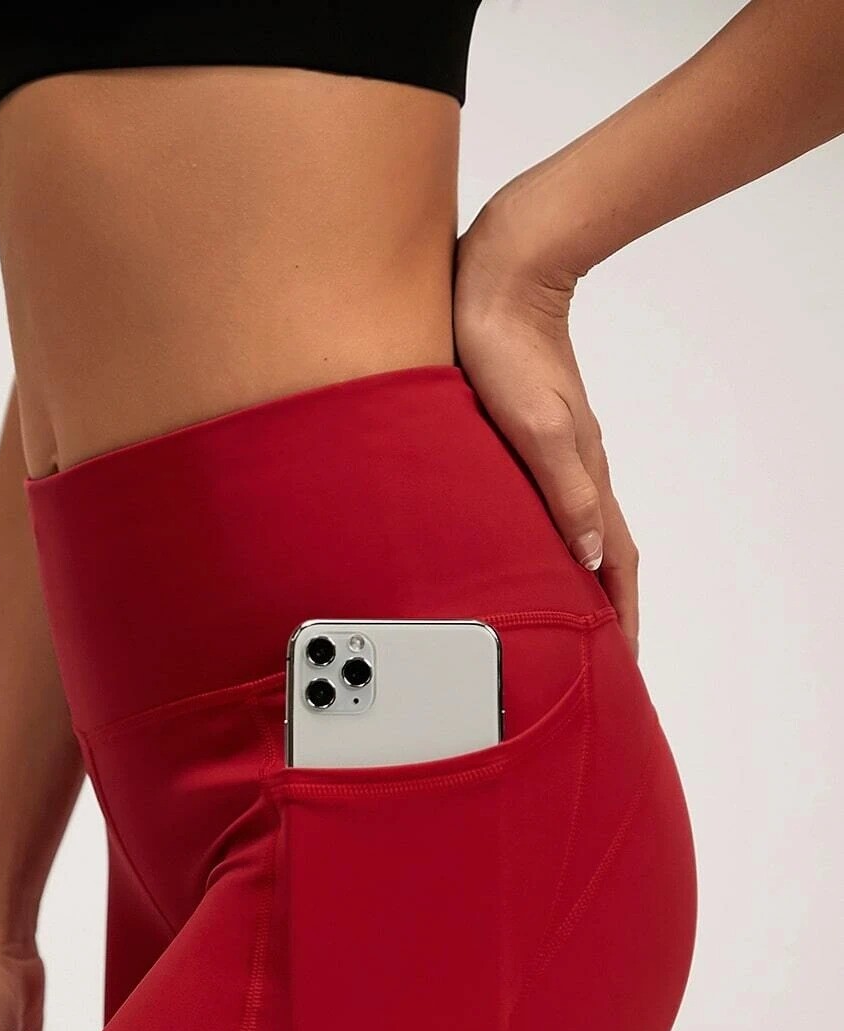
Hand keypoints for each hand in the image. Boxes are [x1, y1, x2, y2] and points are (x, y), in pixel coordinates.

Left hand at [453, 190, 639, 657]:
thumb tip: (590, 558)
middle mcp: (578, 469)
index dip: (619, 616)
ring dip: (581, 579)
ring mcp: (558, 452)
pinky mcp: (532, 434)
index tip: (623, 661)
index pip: (614, 564)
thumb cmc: (506, 348)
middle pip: (603, 555)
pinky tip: (534, 548)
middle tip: (602, 656)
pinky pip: (553, 503)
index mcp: (583, 475)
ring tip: (570, 618)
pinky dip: (554, 541)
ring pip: (577, 531)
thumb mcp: (534, 427)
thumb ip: (563, 491)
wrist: (500, 275)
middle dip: (607, 610)